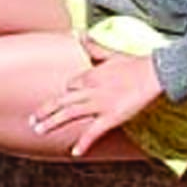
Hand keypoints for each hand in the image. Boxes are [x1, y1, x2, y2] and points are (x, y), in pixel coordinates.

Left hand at [28, 41, 164, 156]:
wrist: (154, 74)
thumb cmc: (135, 64)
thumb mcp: (111, 53)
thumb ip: (93, 47)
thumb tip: (78, 33)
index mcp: (90, 75)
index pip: (70, 86)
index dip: (68, 93)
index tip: (66, 99)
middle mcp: (90, 90)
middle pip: (61, 101)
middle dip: (45, 111)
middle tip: (32, 120)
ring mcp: (99, 104)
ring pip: (69, 114)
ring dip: (52, 123)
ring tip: (39, 131)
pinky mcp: (111, 118)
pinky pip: (93, 132)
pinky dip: (84, 143)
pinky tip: (74, 152)